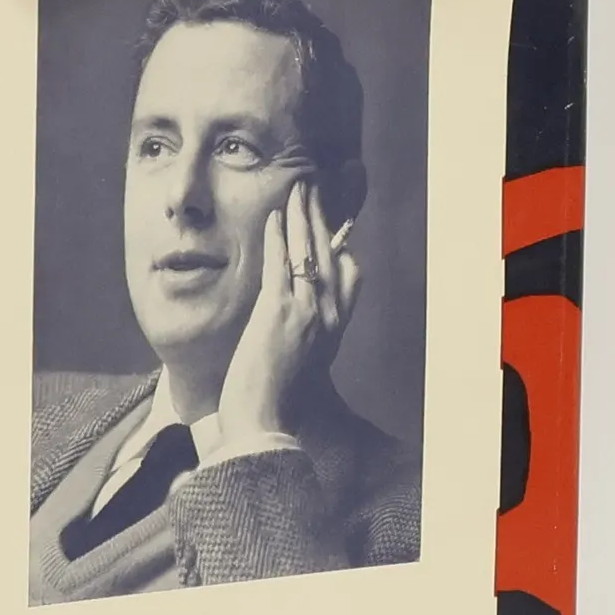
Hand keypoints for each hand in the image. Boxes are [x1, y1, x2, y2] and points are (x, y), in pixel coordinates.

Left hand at [216, 181, 360, 446]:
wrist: (264, 425)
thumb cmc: (275, 402)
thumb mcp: (301, 364)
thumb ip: (305, 336)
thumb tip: (292, 315)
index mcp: (335, 330)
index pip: (349, 275)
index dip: (340, 245)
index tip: (330, 223)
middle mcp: (329, 317)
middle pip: (330, 254)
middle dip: (320, 217)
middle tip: (310, 189)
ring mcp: (306, 313)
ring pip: (308, 251)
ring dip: (301, 215)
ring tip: (295, 190)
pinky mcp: (278, 312)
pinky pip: (281, 263)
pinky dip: (278, 236)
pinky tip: (273, 217)